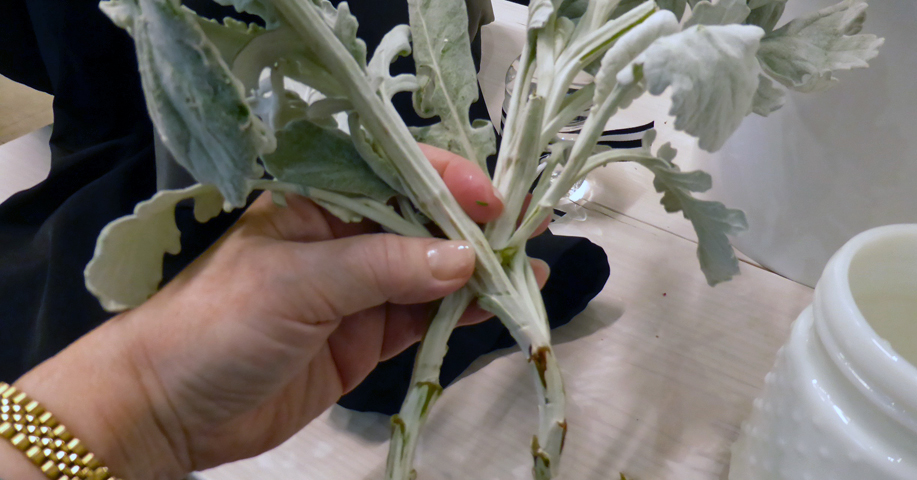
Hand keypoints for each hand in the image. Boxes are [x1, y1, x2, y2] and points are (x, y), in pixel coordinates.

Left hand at [8, 145, 549, 479]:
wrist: (171, 409)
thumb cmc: (216, 325)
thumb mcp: (298, 283)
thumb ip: (383, 267)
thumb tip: (464, 258)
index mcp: (318, 200)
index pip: (395, 174)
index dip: (448, 181)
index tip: (493, 201)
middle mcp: (344, 237)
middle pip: (423, 222)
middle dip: (476, 225)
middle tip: (531, 227)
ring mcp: (358, 290)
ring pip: (431, 271)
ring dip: (479, 270)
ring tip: (530, 268)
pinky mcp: (365, 337)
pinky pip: (422, 318)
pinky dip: (460, 313)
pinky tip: (496, 304)